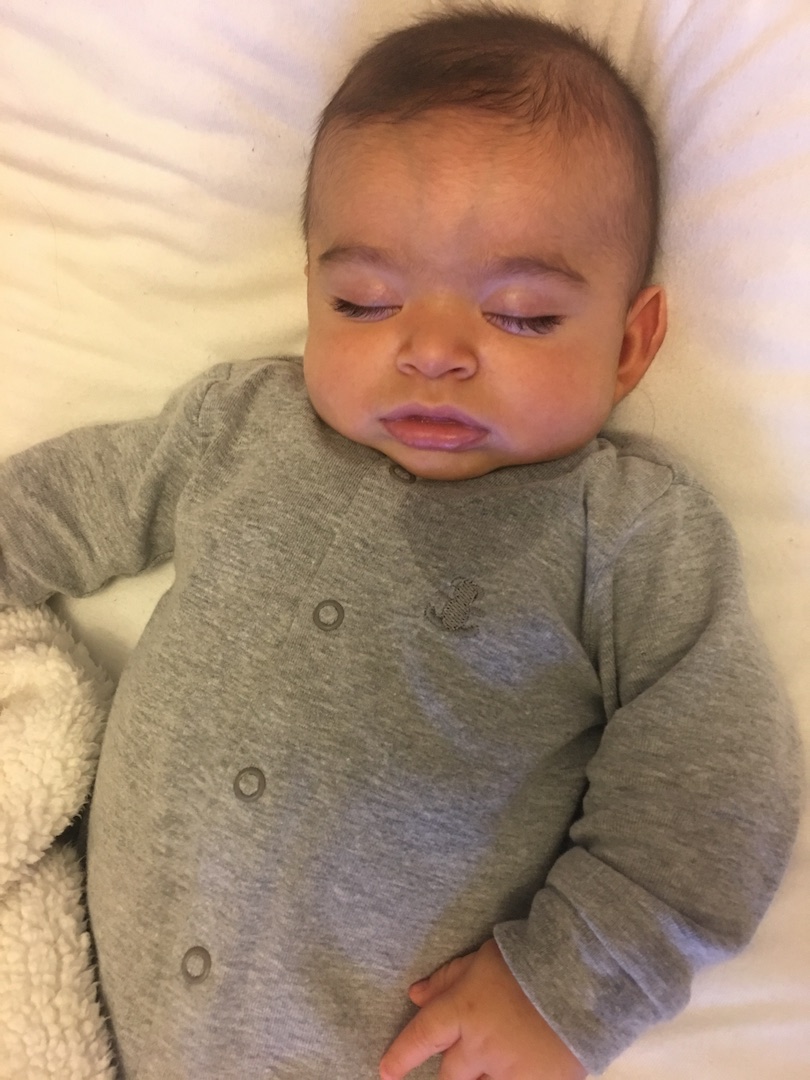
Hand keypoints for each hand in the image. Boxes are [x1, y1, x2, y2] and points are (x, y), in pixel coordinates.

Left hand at [379, 938, 586, 1079]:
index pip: (421, 1038)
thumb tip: (414, 994)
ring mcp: (508, 1070)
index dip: (401, 1056)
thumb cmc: (528, 959)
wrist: (582, 977)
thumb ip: (447, 979)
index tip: (386, 1071)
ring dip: (481, 1076)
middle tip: (461, 1060)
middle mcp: (479, 1046)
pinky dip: (509, 1078)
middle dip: (451, 1071)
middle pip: (450, 1075)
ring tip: (498, 1056)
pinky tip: (517, 1066)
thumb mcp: (481, 959)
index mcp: (462, 1010)